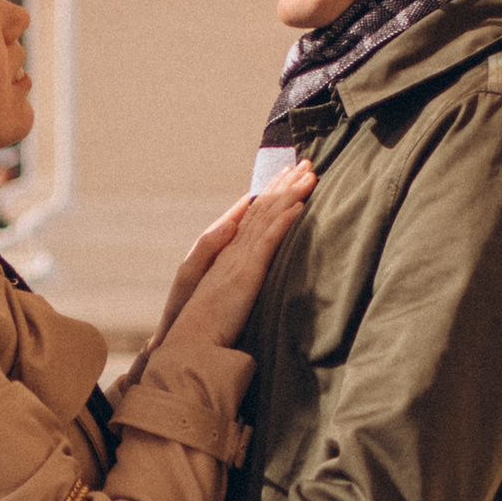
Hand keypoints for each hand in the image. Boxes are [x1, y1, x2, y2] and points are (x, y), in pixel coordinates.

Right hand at [151, 166, 313, 355]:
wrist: (191, 337)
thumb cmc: (209, 324)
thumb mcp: (229, 295)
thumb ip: (242, 277)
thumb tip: (257, 270)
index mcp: (229, 252)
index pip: (253, 215)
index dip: (271, 193)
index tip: (286, 175)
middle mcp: (234, 248)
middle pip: (263, 208)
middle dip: (285, 183)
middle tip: (304, 163)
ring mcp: (240, 257)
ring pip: (268, 217)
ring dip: (291, 193)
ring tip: (310, 175)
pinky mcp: (247, 271)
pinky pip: (268, 241)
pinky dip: (283, 221)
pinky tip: (299, 206)